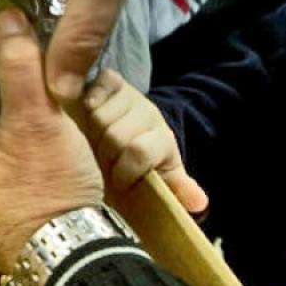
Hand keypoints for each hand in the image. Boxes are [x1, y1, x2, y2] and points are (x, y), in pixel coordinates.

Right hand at [84, 69, 207, 213]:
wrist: (134, 134)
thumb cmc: (141, 163)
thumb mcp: (160, 179)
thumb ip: (175, 189)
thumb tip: (198, 203)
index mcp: (161, 140)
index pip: (140, 152)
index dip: (124, 170)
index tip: (118, 183)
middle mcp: (148, 115)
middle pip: (115, 135)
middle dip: (104, 154)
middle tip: (101, 163)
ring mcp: (129, 96)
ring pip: (100, 114)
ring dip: (90, 132)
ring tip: (90, 143)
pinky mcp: (112, 81)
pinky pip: (100, 83)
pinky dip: (91, 96)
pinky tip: (86, 113)